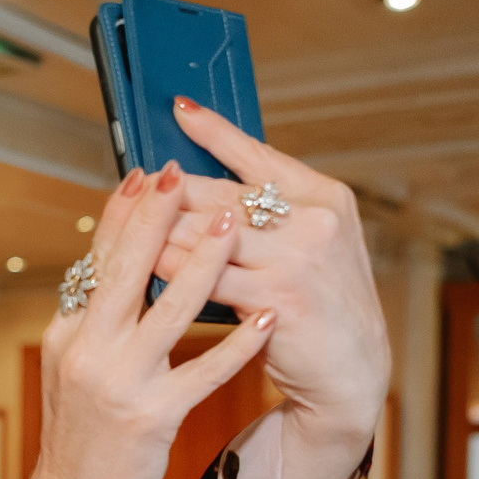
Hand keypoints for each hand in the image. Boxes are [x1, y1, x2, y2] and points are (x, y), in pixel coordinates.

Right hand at [6, 165, 271, 478]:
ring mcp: (118, 383)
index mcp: (69, 331)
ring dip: (204, 264)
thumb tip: (119, 257)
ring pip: (167, 312)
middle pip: (126, 269)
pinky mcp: (151, 416)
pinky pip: (202, 371)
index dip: (123, 213)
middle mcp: (87, 349)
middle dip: (158, 217)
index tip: (146, 174)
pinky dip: (236, 343)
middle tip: (183, 174)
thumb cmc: (82, 428)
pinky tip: (265, 318)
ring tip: (235, 226)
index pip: (96, 259)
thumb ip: (96, 313)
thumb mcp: (75, 362)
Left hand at [153, 101, 389, 449]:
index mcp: (324, 196)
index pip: (259, 154)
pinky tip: (142, 272)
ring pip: (203, 237)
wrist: (352, 370)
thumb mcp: (310, 243)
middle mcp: (314, 221)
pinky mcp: (276, 300)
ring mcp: (297, 260)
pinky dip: (169, 275)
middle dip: (169, 196)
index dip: (214, 130)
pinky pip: (203, 281)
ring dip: (159, 236)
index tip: (178, 108)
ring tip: (127, 231)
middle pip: (218, 196)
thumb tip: (197, 185)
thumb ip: (269, 212)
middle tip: (132, 188)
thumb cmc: (320, 302)